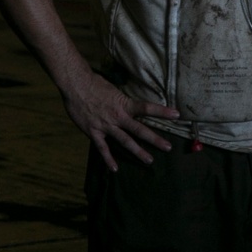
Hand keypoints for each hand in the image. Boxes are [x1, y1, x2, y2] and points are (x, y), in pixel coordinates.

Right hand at [61, 68, 178, 171]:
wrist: (75, 84)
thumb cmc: (94, 83)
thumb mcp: (114, 89)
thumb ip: (123, 99)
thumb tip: (132, 102)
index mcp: (124, 104)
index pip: (147, 108)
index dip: (162, 111)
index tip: (177, 115)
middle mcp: (117, 116)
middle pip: (139, 130)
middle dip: (154, 139)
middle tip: (168, 148)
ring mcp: (106, 126)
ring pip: (125, 141)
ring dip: (138, 151)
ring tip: (149, 161)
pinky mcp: (93, 132)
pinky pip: (102, 148)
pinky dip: (108, 159)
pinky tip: (115, 169)